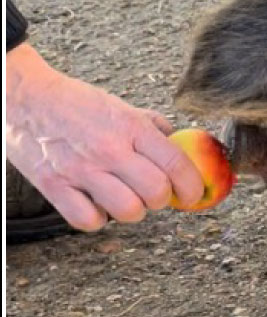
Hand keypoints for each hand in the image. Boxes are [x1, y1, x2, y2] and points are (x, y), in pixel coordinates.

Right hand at [5, 43, 205, 230]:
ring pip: (128, 211)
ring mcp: (80, 169)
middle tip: (155, 194)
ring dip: (133, 210)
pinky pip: (88, 220)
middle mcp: (109, 149)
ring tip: (125, 198)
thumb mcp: (120, 106)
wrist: (22, 96)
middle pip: (157, 193)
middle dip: (163, 199)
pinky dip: (97, 219)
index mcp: (130, 127)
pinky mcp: (53, 185)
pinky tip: (96, 204)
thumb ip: (151, 126)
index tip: (193, 194)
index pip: (177, 165)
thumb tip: (178, 143)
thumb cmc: (74, 102)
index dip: (193, 187)